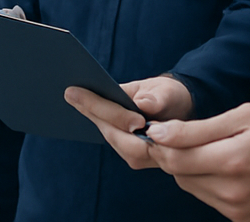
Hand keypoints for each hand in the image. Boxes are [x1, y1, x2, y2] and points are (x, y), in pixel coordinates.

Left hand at [64, 76, 192, 170]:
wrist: (180, 110)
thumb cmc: (172, 98)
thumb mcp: (168, 93)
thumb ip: (157, 99)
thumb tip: (142, 104)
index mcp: (160, 133)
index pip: (123, 121)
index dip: (99, 107)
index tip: (76, 91)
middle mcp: (148, 152)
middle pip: (112, 132)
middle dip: (90, 112)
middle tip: (68, 92)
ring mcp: (139, 157)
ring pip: (110, 137)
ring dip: (91, 117)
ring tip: (71, 96)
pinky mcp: (132, 154)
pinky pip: (112, 136)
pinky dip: (97, 120)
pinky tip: (82, 105)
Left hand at [142, 103, 249, 221]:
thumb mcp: (244, 116)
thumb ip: (197, 128)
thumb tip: (159, 134)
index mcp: (232, 161)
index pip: (174, 157)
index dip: (159, 142)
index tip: (156, 130)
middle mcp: (233, 193)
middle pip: (179, 175)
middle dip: (174, 155)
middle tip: (182, 137)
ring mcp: (239, 212)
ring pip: (193, 189)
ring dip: (191, 170)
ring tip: (212, 151)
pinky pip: (211, 201)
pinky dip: (209, 184)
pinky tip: (227, 169)